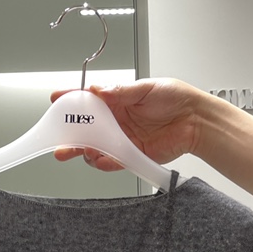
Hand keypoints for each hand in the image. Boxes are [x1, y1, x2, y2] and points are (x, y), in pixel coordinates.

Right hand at [50, 78, 205, 170]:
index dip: (71, 100)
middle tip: (60, 142)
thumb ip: (121, 92)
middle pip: (86, 129)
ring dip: (86, 151)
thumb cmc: (175, 98)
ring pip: (96, 147)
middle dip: (70, 135)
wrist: (195, 121)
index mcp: (116, 100)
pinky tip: (99, 160)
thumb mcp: (146, 88)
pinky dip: (104, 163)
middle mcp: (116, 121)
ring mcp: (122, 139)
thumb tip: (97, 90)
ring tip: (83, 151)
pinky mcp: (132, 155)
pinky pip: (113, 161)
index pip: (88, 100)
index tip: (56, 100)